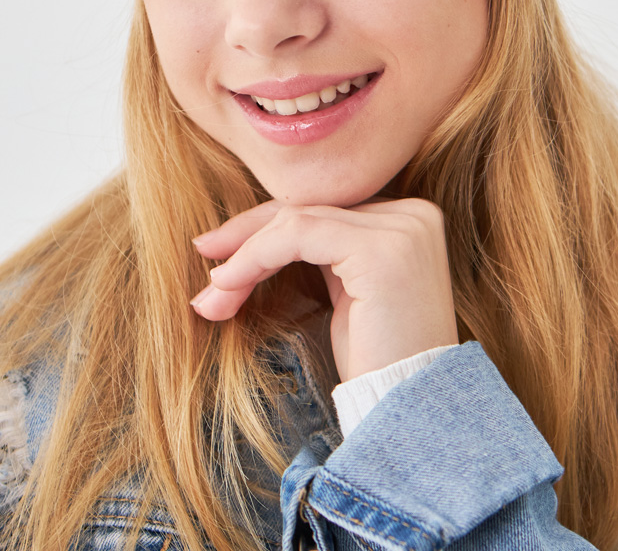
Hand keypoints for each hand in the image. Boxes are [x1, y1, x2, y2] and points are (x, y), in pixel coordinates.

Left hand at [190, 197, 458, 380]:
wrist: (408, 411)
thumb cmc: (375, 358)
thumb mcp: (348, 291)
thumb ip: (325, 249)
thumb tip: (257, 229)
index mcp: (410, 218)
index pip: (327, 207)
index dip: (270, 225)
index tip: (222, 249)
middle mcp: (413, 214)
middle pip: (312, 207)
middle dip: (250, 233)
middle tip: (204, 252)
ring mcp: (401, 228)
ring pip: (298, 219)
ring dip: (245, 252)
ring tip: (212, 291)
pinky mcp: (380, 249)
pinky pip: (298, 235)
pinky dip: (256, 256)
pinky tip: (229, 282)